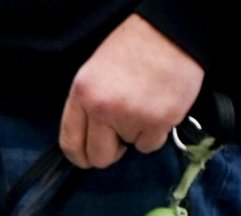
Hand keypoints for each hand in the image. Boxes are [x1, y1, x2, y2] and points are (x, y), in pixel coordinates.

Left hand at [60, 15, 206, 167]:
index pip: (71, 143)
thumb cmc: (133, 47)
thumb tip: (88, 138)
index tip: (87, 158)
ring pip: (129, 148)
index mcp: (83, 93)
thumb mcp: (95, 72)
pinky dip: (155, 132)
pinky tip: (156, 107)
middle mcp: (104, 108)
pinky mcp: (159, 121)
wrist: (170, 32)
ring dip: (136, 133)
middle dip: (110, 151)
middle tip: (120, 134)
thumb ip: (87, 106)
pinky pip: (151, 145)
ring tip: (143, 103)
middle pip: (99, 157)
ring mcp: (132, 116)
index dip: (80, 156)